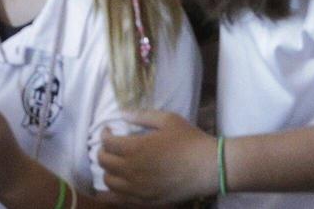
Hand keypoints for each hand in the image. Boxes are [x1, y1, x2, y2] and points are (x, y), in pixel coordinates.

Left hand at [98, 109, 219, 201]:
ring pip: (109, 181)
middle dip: (103, 151)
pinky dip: (112, 192)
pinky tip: (115, 186)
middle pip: (103, 161)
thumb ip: (141, 116)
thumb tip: (122, 113)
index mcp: (134, 148)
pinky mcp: (147, 201)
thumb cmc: (190, 140)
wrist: (210, 168)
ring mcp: (138, 188)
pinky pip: (120, 200)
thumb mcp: (167, 119)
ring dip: (107, 171)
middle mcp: (132, 170)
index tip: (109, 131)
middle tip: (111, 147)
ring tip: (115, 164)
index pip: (106, 142)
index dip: (105, 134)